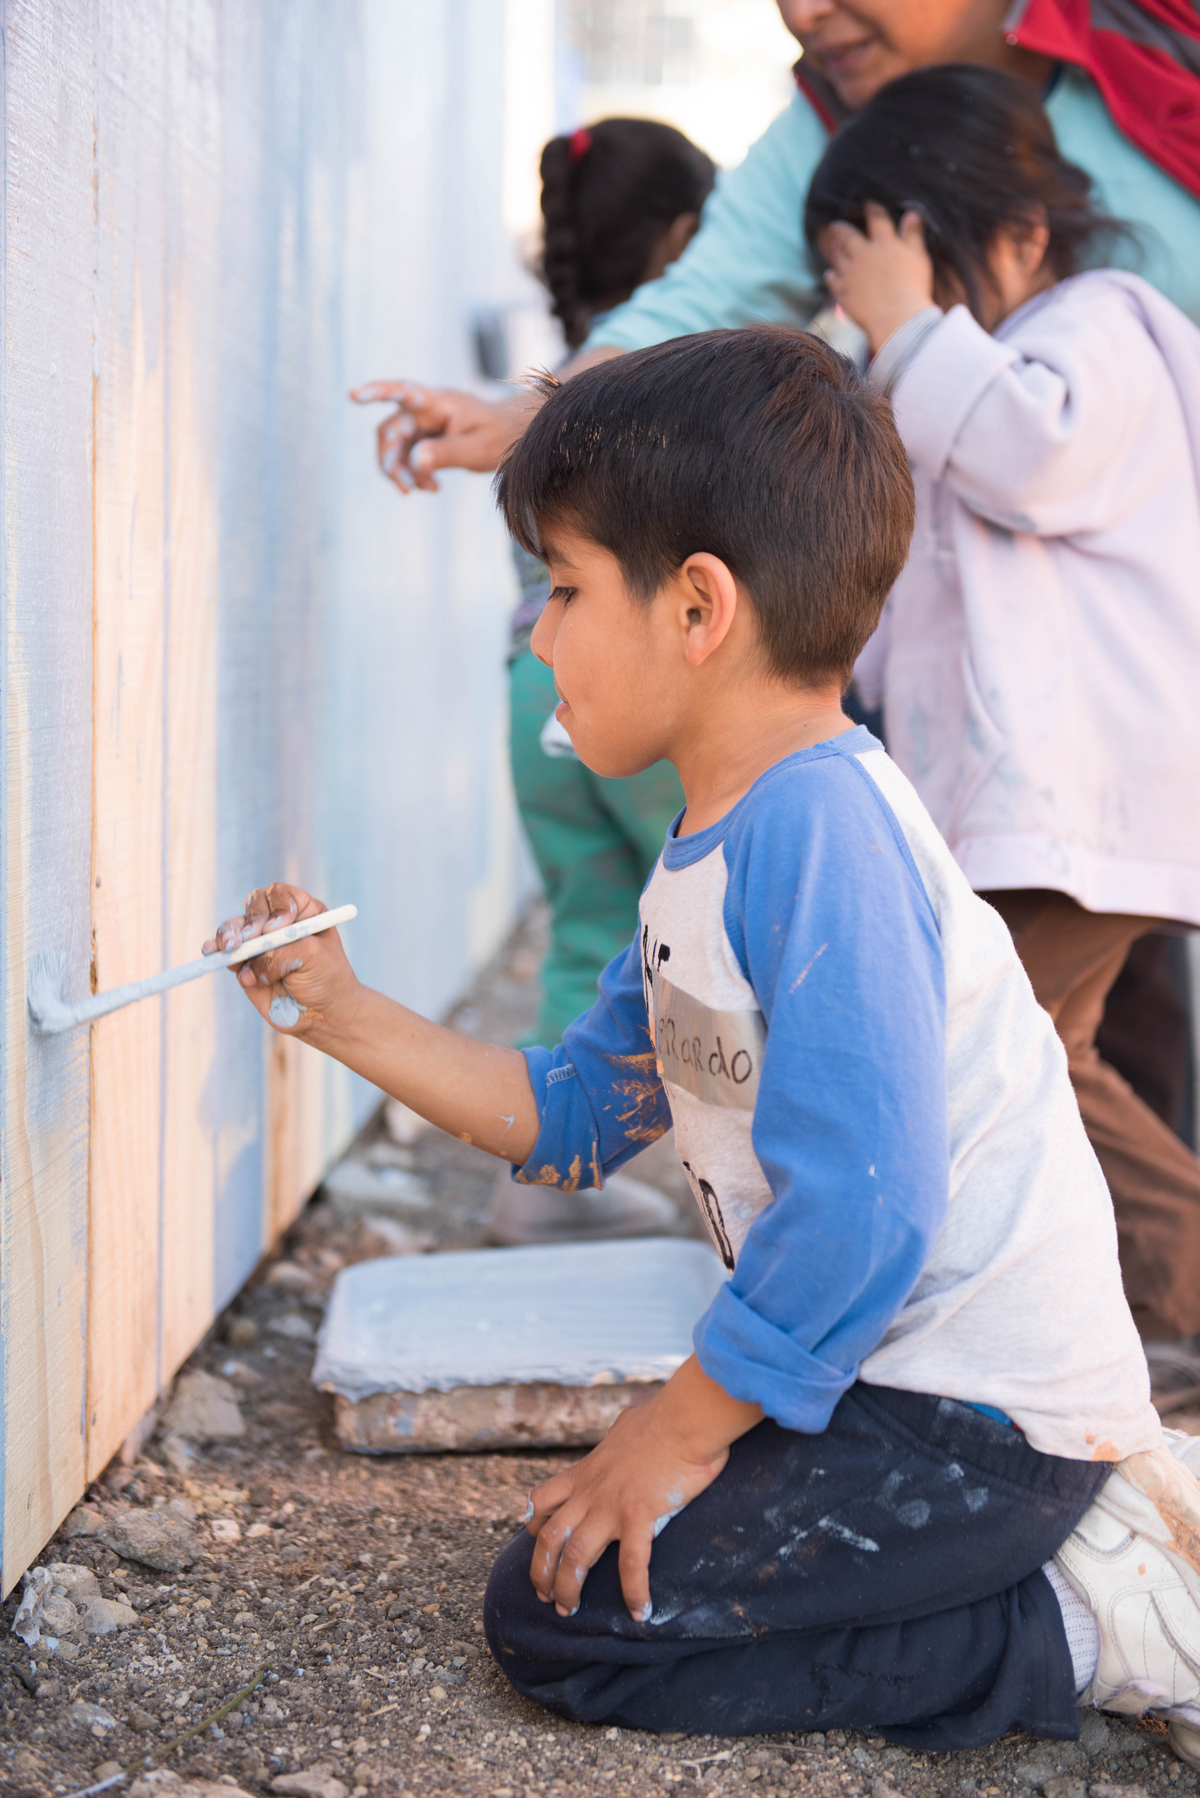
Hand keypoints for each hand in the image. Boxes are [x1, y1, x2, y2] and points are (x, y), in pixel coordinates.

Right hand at [203, 882, 361, 1036]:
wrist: (325, 1014)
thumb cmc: (327, 979)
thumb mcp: (312, 957)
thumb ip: (280, 952)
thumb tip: (247, 965)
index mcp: (303, 912)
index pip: (280, 894)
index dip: (275, 907)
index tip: (276, 928)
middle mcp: (279, 923)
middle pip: (253, 907)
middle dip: (250, 922)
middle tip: (249, 938)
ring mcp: (260, 943)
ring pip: (235, 928)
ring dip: (229, 934)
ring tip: (230, 949)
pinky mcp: (246, 964)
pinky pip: (226, 954)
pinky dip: (218, 953)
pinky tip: (212, 954)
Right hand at [348, 380, 536, 490]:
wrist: (513, 435)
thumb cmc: (500, 436)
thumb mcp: (477, 448)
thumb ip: (445, 453)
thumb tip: (413, 462)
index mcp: (439, 402)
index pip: (404, 392)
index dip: (377, 392)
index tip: (353, 395)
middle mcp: (426, 409)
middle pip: (392, 429)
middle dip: (391, 460)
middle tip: (405, 489)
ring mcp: (423, 424)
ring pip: (396, 446)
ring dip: (402, 470)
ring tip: (425, 490)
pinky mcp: (425, 439)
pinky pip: (408, 456)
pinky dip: (414, 473)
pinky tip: (431, 487)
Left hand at [525, 1356, 761, 1621]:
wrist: (684, 1417)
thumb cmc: (663, 1417)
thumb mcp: (626, 1425)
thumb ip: (620, 1435)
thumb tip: (629, 1425)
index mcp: (586, 1471)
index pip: (542, 1502)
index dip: (534, 1528)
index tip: (538, 1547)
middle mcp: (590, 1491)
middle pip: (548, 1538)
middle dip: (541, 1572)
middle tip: (545, 1597)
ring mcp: (612, 1505)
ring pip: (574, 1556)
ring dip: (568, 1588)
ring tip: (569, 1612)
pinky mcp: (640, 1515)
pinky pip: (631, 1563)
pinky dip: (634, 1591)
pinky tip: (640, 1612)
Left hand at [819, 203, 936, 354]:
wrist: (898, 318)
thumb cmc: (914, 287)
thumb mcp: (919, 257)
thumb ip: (914, 235)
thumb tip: (913, 212)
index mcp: (885, 243)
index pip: (876, 218)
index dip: (871, 208)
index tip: (867, 203)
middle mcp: (864, 254)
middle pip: (849, 236)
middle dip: (842, 228)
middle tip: (837, 225)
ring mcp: (851, 272)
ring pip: (839, 255)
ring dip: (835, 248)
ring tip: (834, 244)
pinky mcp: (843, 291)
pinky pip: (833, 280)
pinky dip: (831, 276)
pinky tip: (830, 274)